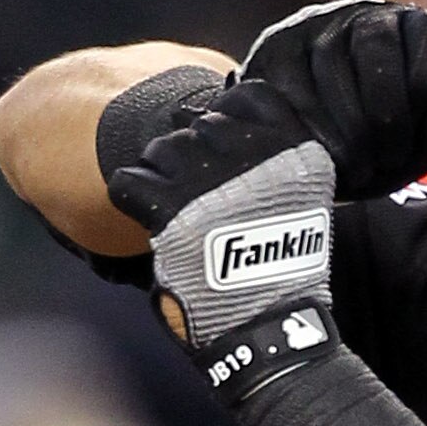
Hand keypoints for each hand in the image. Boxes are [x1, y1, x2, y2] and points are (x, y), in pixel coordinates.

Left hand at [110, 76, 337, 352]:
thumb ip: (271, 155)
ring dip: (162, 179)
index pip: (246, 96)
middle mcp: (254, 155)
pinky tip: (155, 224)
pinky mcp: (171, 208)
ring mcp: (210, 179)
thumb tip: (223, 111)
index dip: (227, 122)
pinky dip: (133, 201)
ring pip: (158, 149)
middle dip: (191, 157)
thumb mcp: (298, 201)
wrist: (269, 329)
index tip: (230, 159)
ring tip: (183, 219)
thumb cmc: (281, 272)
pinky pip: (128, 181)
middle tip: (204, 204)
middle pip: (195, 122)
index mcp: (295, 150)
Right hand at [234, 0, 426, 200]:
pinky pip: (291, 85)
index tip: (419, 129)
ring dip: (347, 127)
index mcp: (407, 27)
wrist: (307, 159)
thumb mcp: (421, 143)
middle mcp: (359, 15)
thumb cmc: (377, 147)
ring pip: (329, 64)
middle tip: (388, 157)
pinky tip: (322, 155)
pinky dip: (310, 128)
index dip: (426, 86)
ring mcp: (311, 27)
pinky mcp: (272, 51)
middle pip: (375, 45)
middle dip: (385, 113)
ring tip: (358, 166)